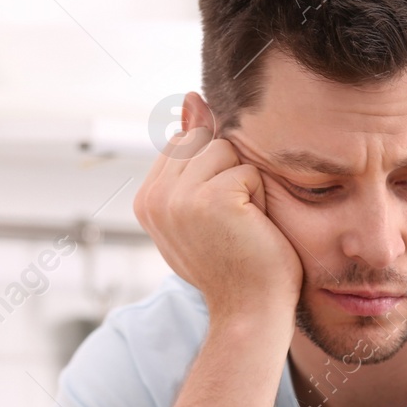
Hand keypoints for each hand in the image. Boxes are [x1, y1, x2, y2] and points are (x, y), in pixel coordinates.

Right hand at [133, 126, 303, 326]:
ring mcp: (179, 199)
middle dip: (229, 173)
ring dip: (246, 183)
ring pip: (225, 150)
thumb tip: (190, 97)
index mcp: (146, 200)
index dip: (214, 170)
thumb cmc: (236, 261)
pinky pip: (247, 169)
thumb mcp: (204, 204)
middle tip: (232, 223)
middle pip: (202, 140)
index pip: (183, 144)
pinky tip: (253, 229)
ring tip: (243, 224)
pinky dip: (260, 196)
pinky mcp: (211, 200)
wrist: (250, 310)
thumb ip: (191, 154)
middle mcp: (154, 199)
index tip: (218, 217)